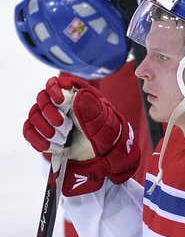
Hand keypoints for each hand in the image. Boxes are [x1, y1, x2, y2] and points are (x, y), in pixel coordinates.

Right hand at [23, 75, 139, 195]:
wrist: (100, 152)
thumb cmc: (104, 131)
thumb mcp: (102, 120)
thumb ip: (90, 107)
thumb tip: (77, 95)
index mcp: (72, 95)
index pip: (54, 83)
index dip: (53, 89)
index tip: (61, 101)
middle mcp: (57, 104)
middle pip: (41, 100)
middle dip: (50, 114)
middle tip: (64, 126)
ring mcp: (48, 117)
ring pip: (33, 116)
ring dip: (46, 129)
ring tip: (62, 140)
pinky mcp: (41, 132)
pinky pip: (29, 131)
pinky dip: (38, 140)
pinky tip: (51, 147)